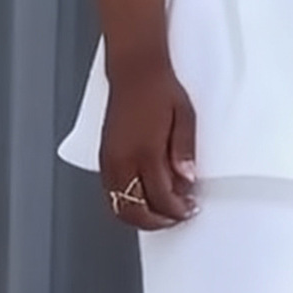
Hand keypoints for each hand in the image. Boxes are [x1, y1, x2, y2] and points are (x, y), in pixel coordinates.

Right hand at [100, 48, 198, 229]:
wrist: (135, 71)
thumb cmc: (160, 90)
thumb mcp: (185, 118)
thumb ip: (184, 152)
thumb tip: (187, 180)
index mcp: (146, 150)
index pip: (161, 197)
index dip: (177, 209)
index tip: (189, 208)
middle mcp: (123, 158)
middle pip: (135, 209)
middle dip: (158, 220)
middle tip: (175, 216)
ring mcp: (110, 159)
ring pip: (118, 206)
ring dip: (139, 216)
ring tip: (160, 212)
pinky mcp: (104, 156)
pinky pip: (110, 193)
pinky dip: (125, 204)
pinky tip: (141, 199)